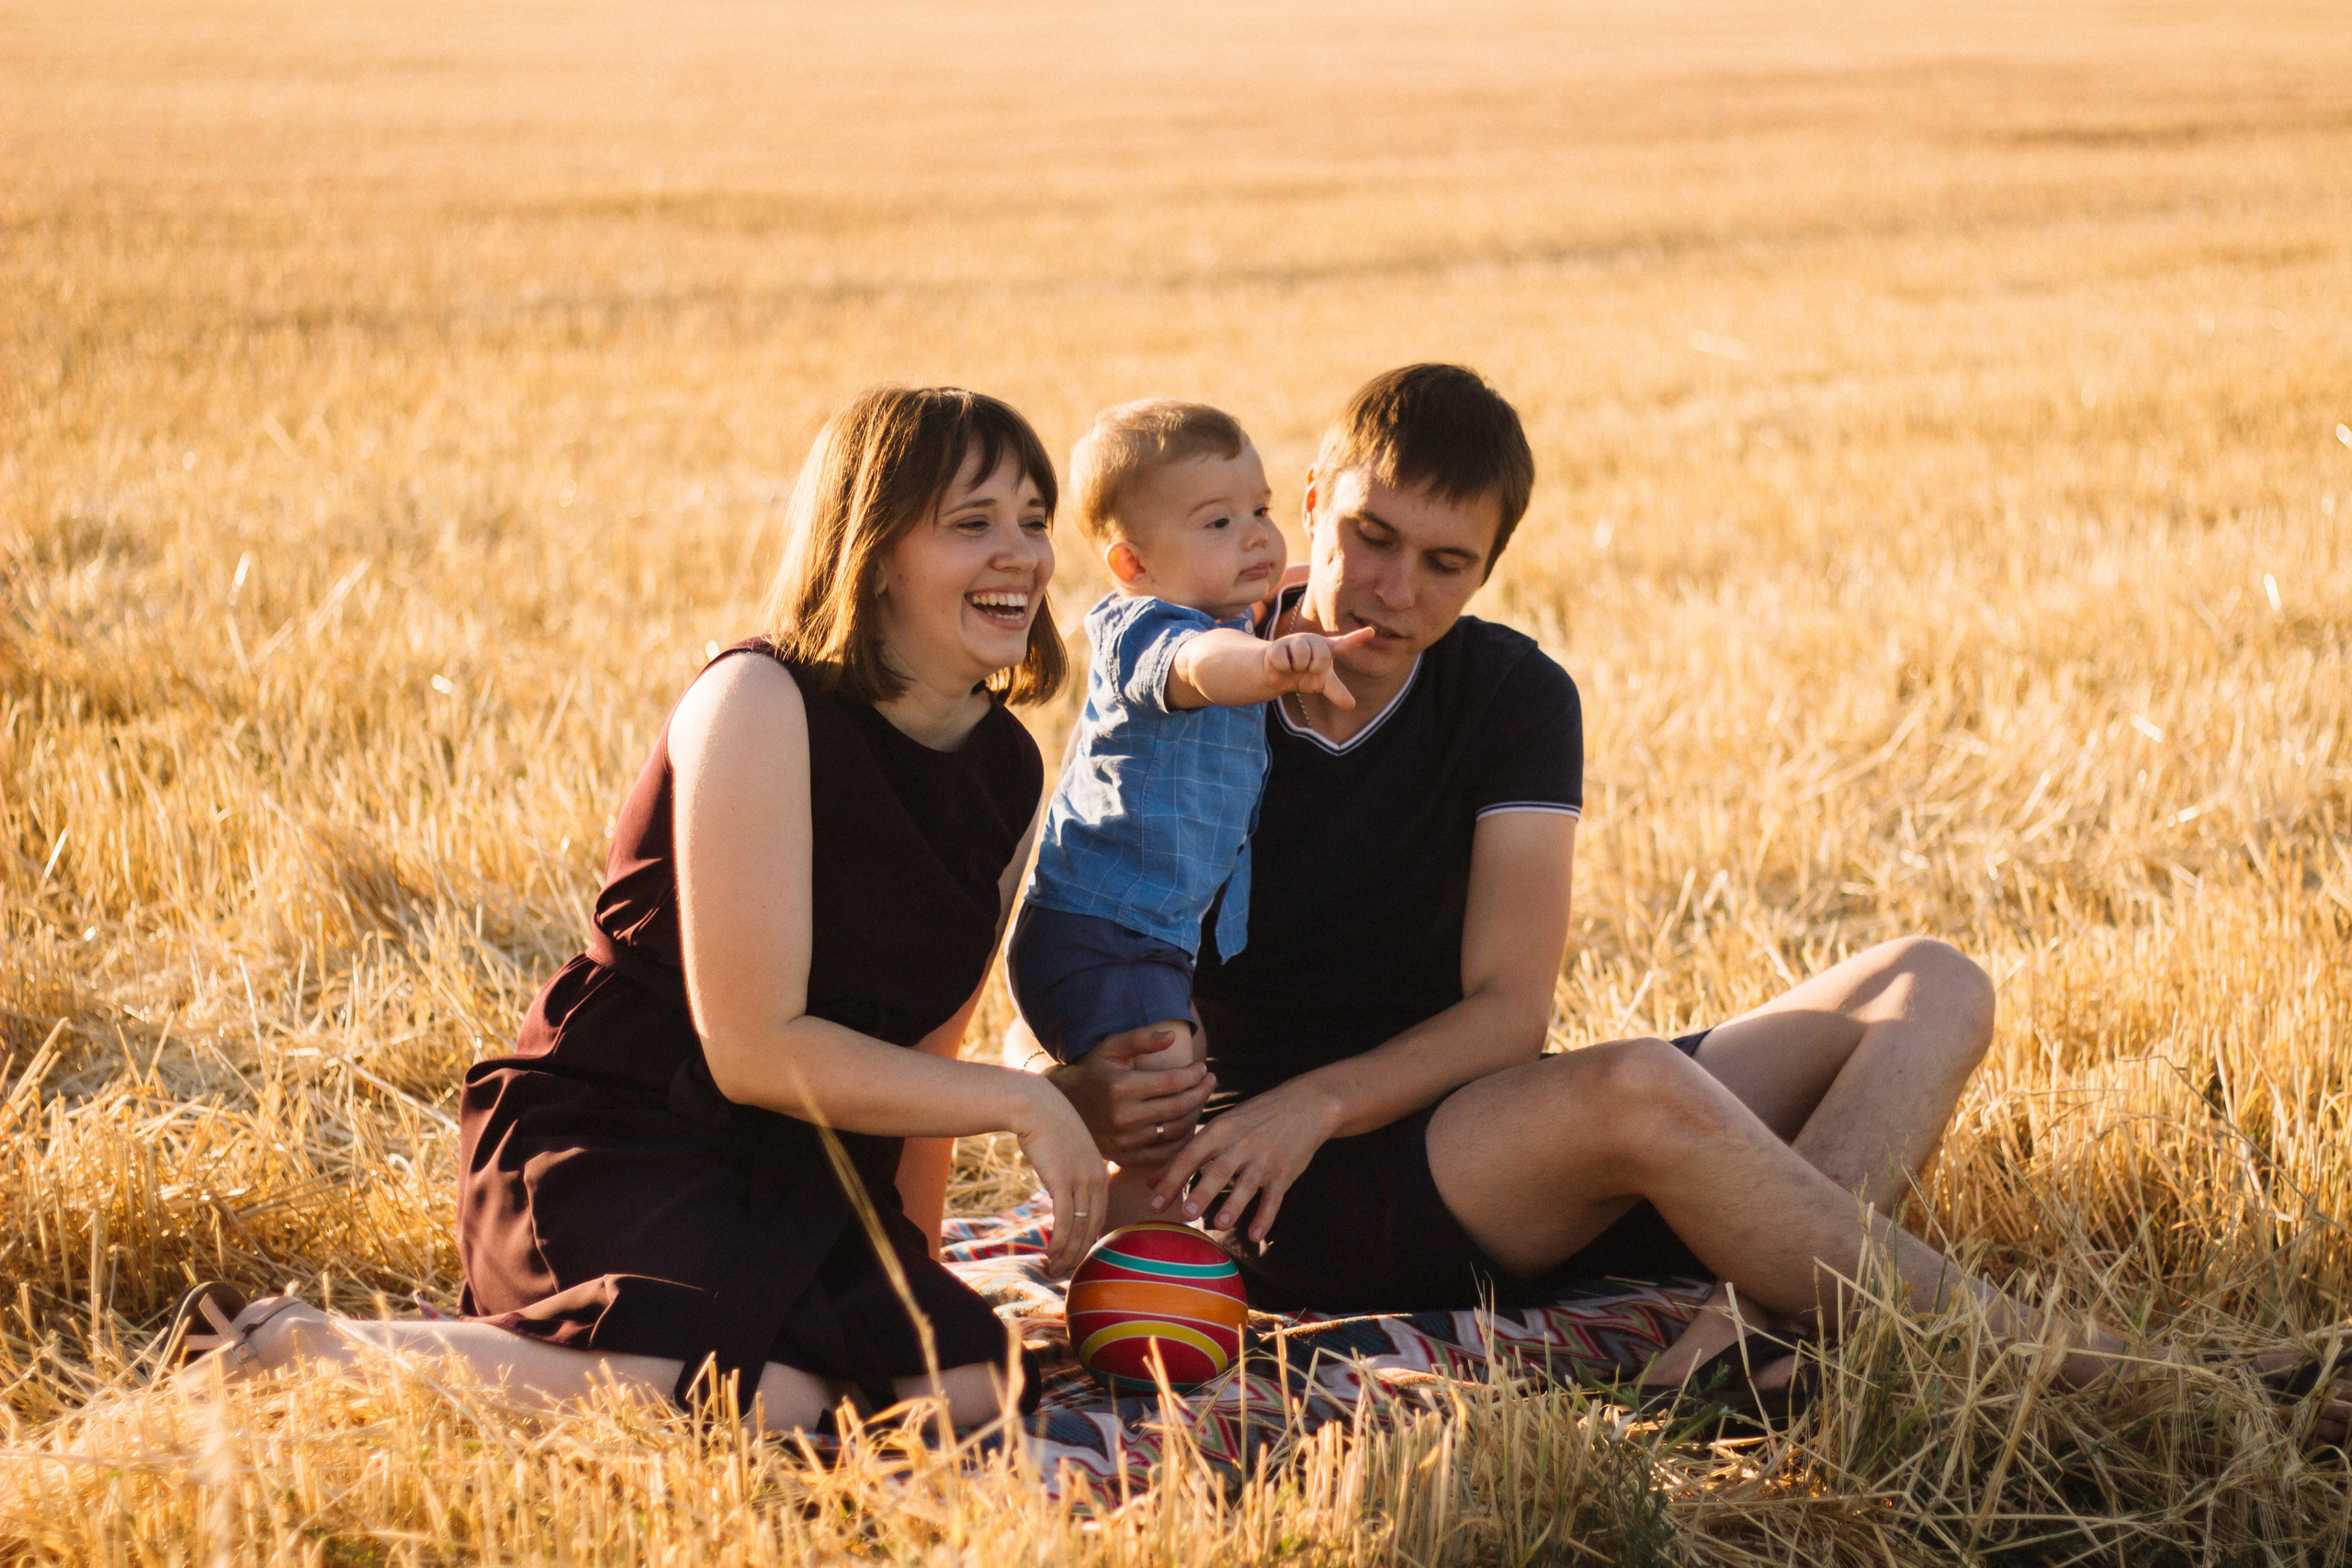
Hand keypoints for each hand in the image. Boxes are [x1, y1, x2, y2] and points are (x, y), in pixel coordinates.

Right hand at [1008, 1078, 1108, 1276]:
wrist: (1034, 1105)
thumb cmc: (1045, 1127)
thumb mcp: (1066, 1151)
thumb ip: (1070, 1173)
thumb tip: (1062, 1191)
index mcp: (1099, 1173)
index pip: (1100, 1216)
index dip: (1088, 1240)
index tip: (1076, 1255)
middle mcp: (1096, 1179)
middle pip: (1092, 1227)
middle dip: (1079, 1253)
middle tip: (1066, 1272)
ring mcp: (1081, 1180)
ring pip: (1079, 1229)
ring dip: (1067, 1254)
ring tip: (1055, 1270)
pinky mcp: (1063, 1181)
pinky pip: (1064, 1221)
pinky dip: (1058, 1243)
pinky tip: (1051, 1255)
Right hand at [1043, 1027, 1213, 1165]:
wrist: (1062, 1105)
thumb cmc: (1092, 1070)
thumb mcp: (1111, 1047)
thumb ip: (1141, 1039)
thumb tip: (1172, 1036)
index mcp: (1122, 1087)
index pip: (1173, 1083)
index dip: (1195, 1075)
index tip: (1203, 1068)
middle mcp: (1124, 1117)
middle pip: (1179, 1107)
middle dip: (1202, 1092)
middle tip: (1210, 1081)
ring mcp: (1124, 1141)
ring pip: (1176, 1131)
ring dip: (1195, 1114)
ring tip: (1200, 1098)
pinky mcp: (1124, 1157)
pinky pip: (1164, 1153)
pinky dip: (1182, 1140)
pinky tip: (1188, 1123)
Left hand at [1149, 1078, 1340, 1244]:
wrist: (1305, 1105)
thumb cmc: (1253, 1119)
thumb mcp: (1220, 1127)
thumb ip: (1186, 1154)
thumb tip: (1151, 1182)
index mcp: (1220, 1130)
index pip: (1190, 1155)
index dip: (1171, 1179)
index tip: (1154, 1203)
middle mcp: (1241, 1143)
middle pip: (1218, 1170)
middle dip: (1202, 1192)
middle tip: (1185, 1214)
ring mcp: (1264, 1158)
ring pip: (1247, 1185)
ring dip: (1233, 1205)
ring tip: (1219, 1224)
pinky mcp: (1285, 1171)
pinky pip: (1274, 1197)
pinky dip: (1266, 1216)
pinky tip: (1255, 1235)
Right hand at [1264, 626, 1375, 709]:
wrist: (1277, 674)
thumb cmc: (1305, 675)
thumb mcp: (1323, 683)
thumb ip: (1337, 692)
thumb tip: (1351, 706)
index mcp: (1327, 649)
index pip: (1344, 644)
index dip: (1357, 638)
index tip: (1371, 632)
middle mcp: (1313, 642)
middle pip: (1321, 655)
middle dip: (1314, 667)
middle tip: (1306, 669)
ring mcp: (1294, 642)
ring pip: (1301, 656)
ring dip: (1297, 667)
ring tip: (1293, 667)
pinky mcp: (1277, 646)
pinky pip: (1283, 661)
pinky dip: (1283, 669)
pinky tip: (1281, 666)